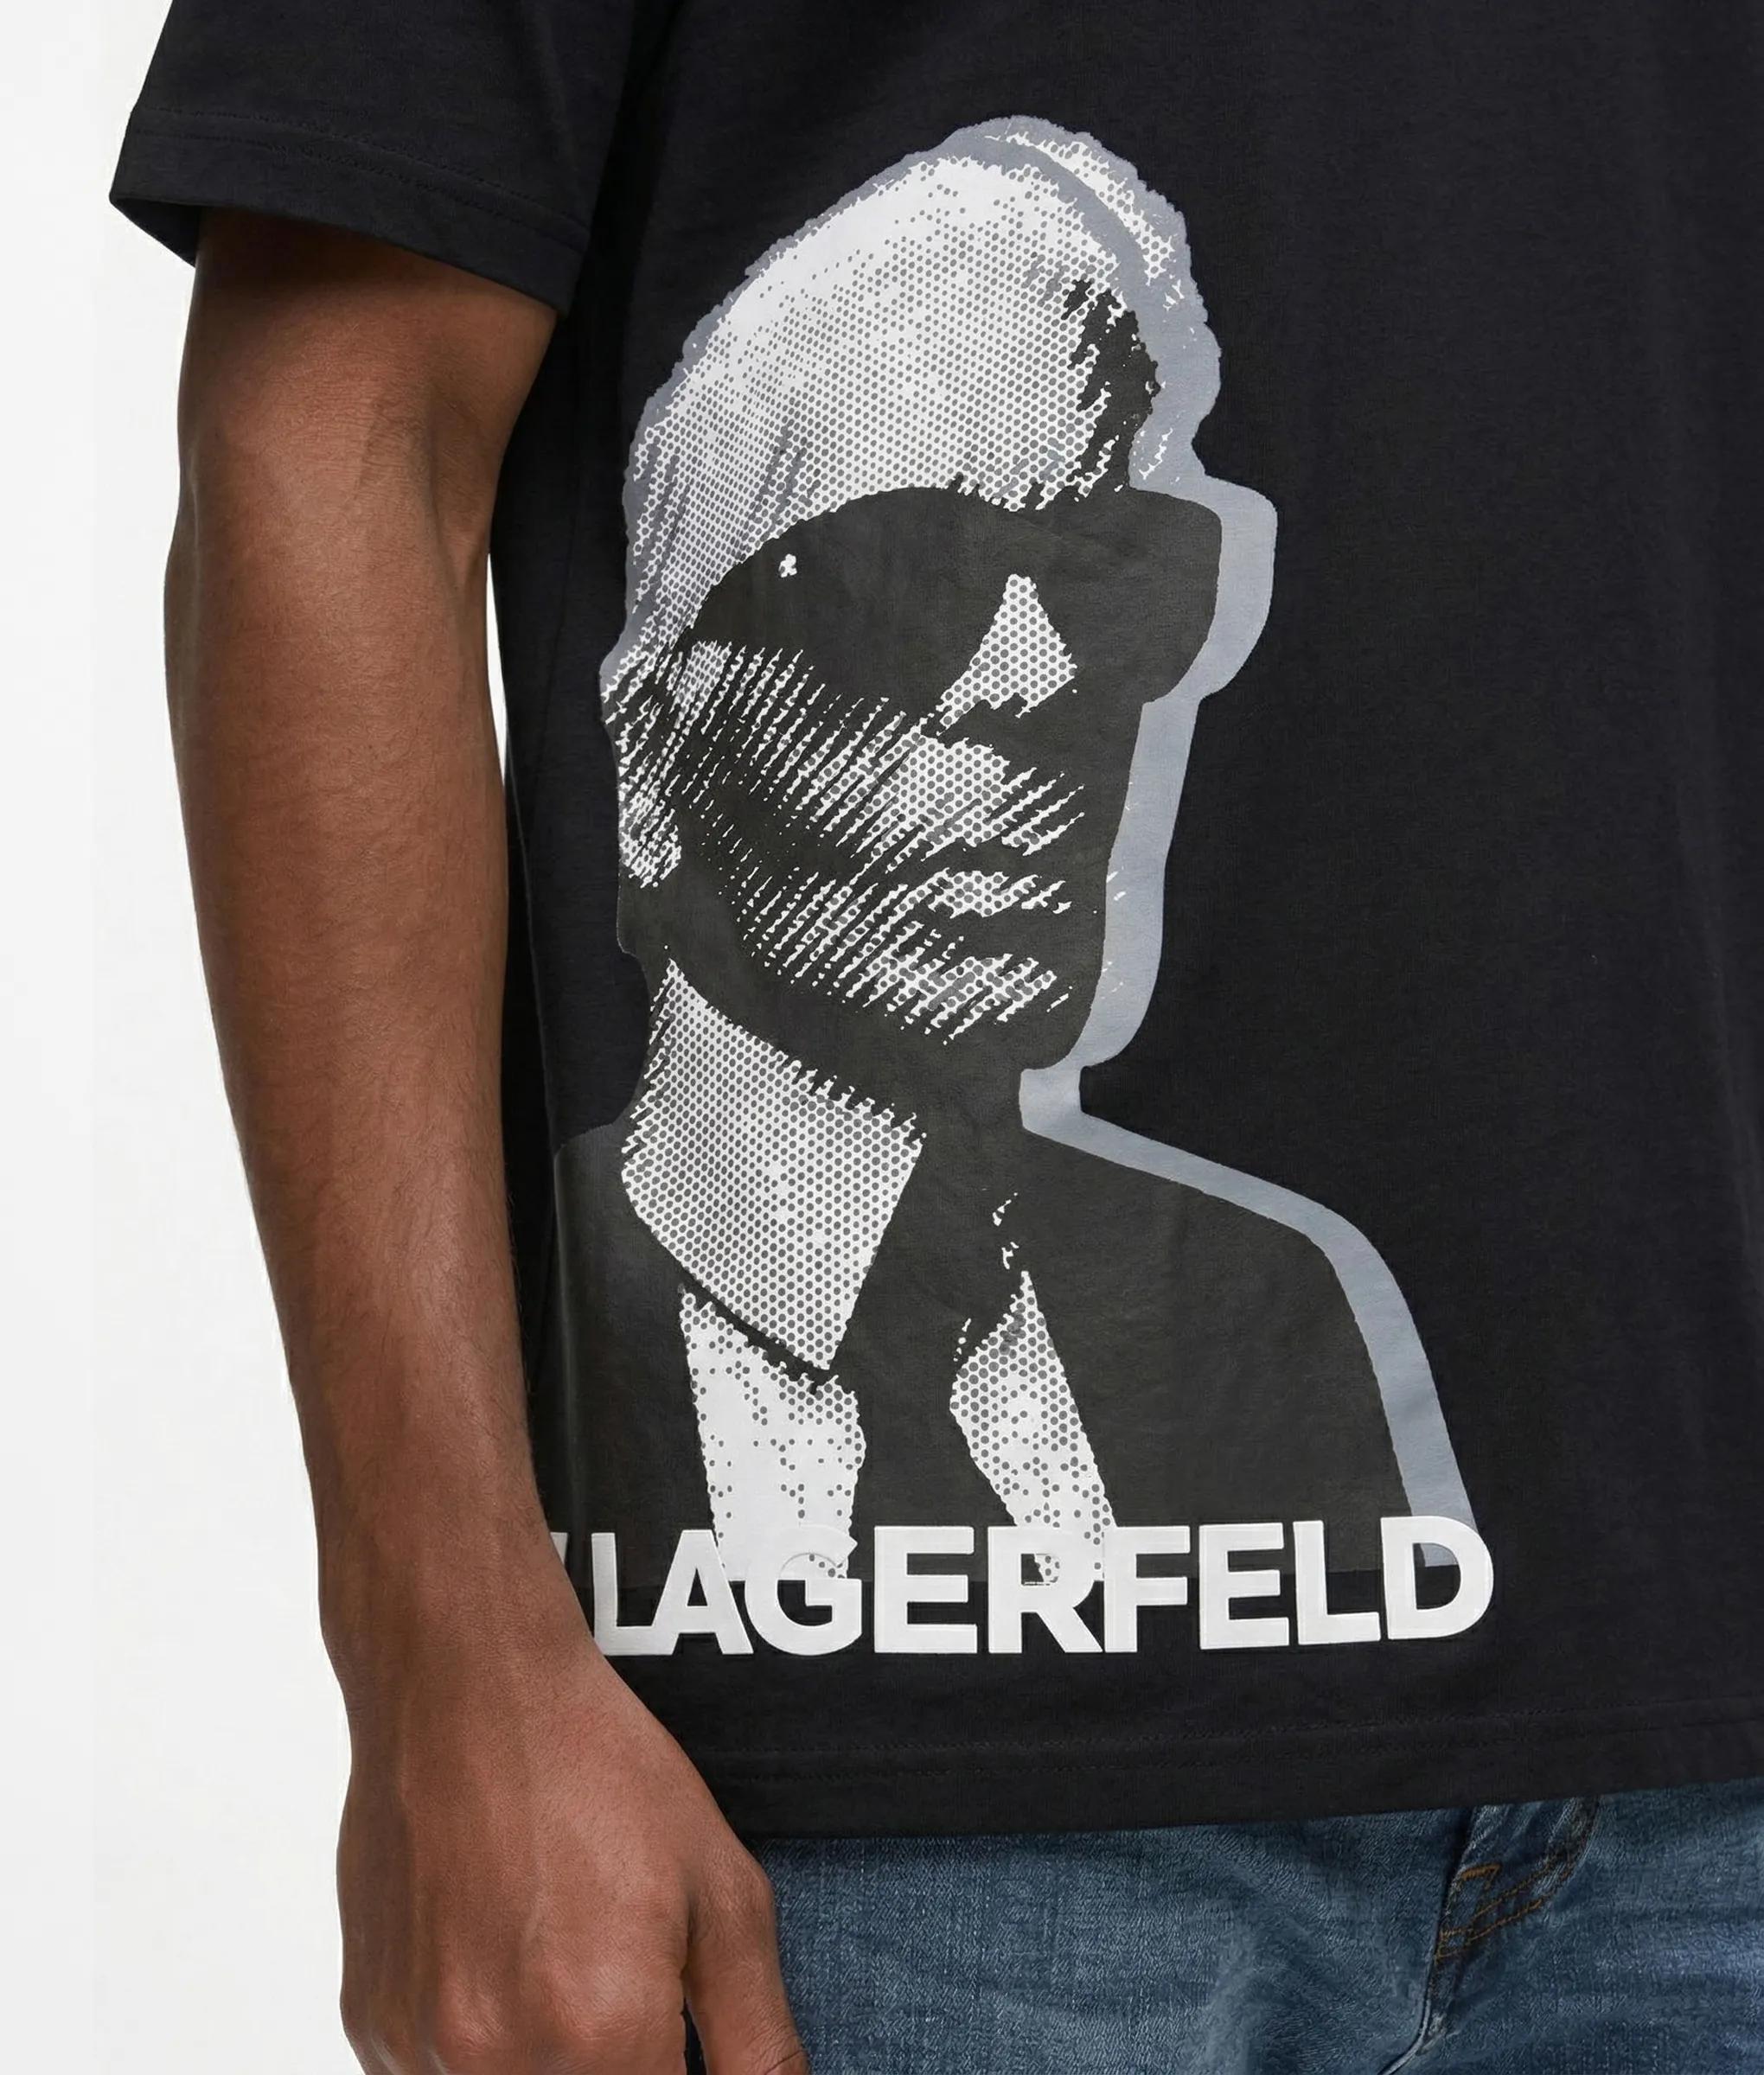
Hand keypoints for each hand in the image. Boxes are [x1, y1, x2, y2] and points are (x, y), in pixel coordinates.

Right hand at [334, 1571, 805, 2074]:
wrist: (464, 1686)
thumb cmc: (597, 1771)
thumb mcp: (721, 1893)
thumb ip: (758, 2041)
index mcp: (601, 2036)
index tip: (673, 2043)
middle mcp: (499, 2063)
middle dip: (614, 2067)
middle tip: (614, 1977)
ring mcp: (420, 2050)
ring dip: (546, 2063)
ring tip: (557, 1956)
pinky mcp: (368, 2027)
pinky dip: (481, 2048)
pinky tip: (501, 1958)